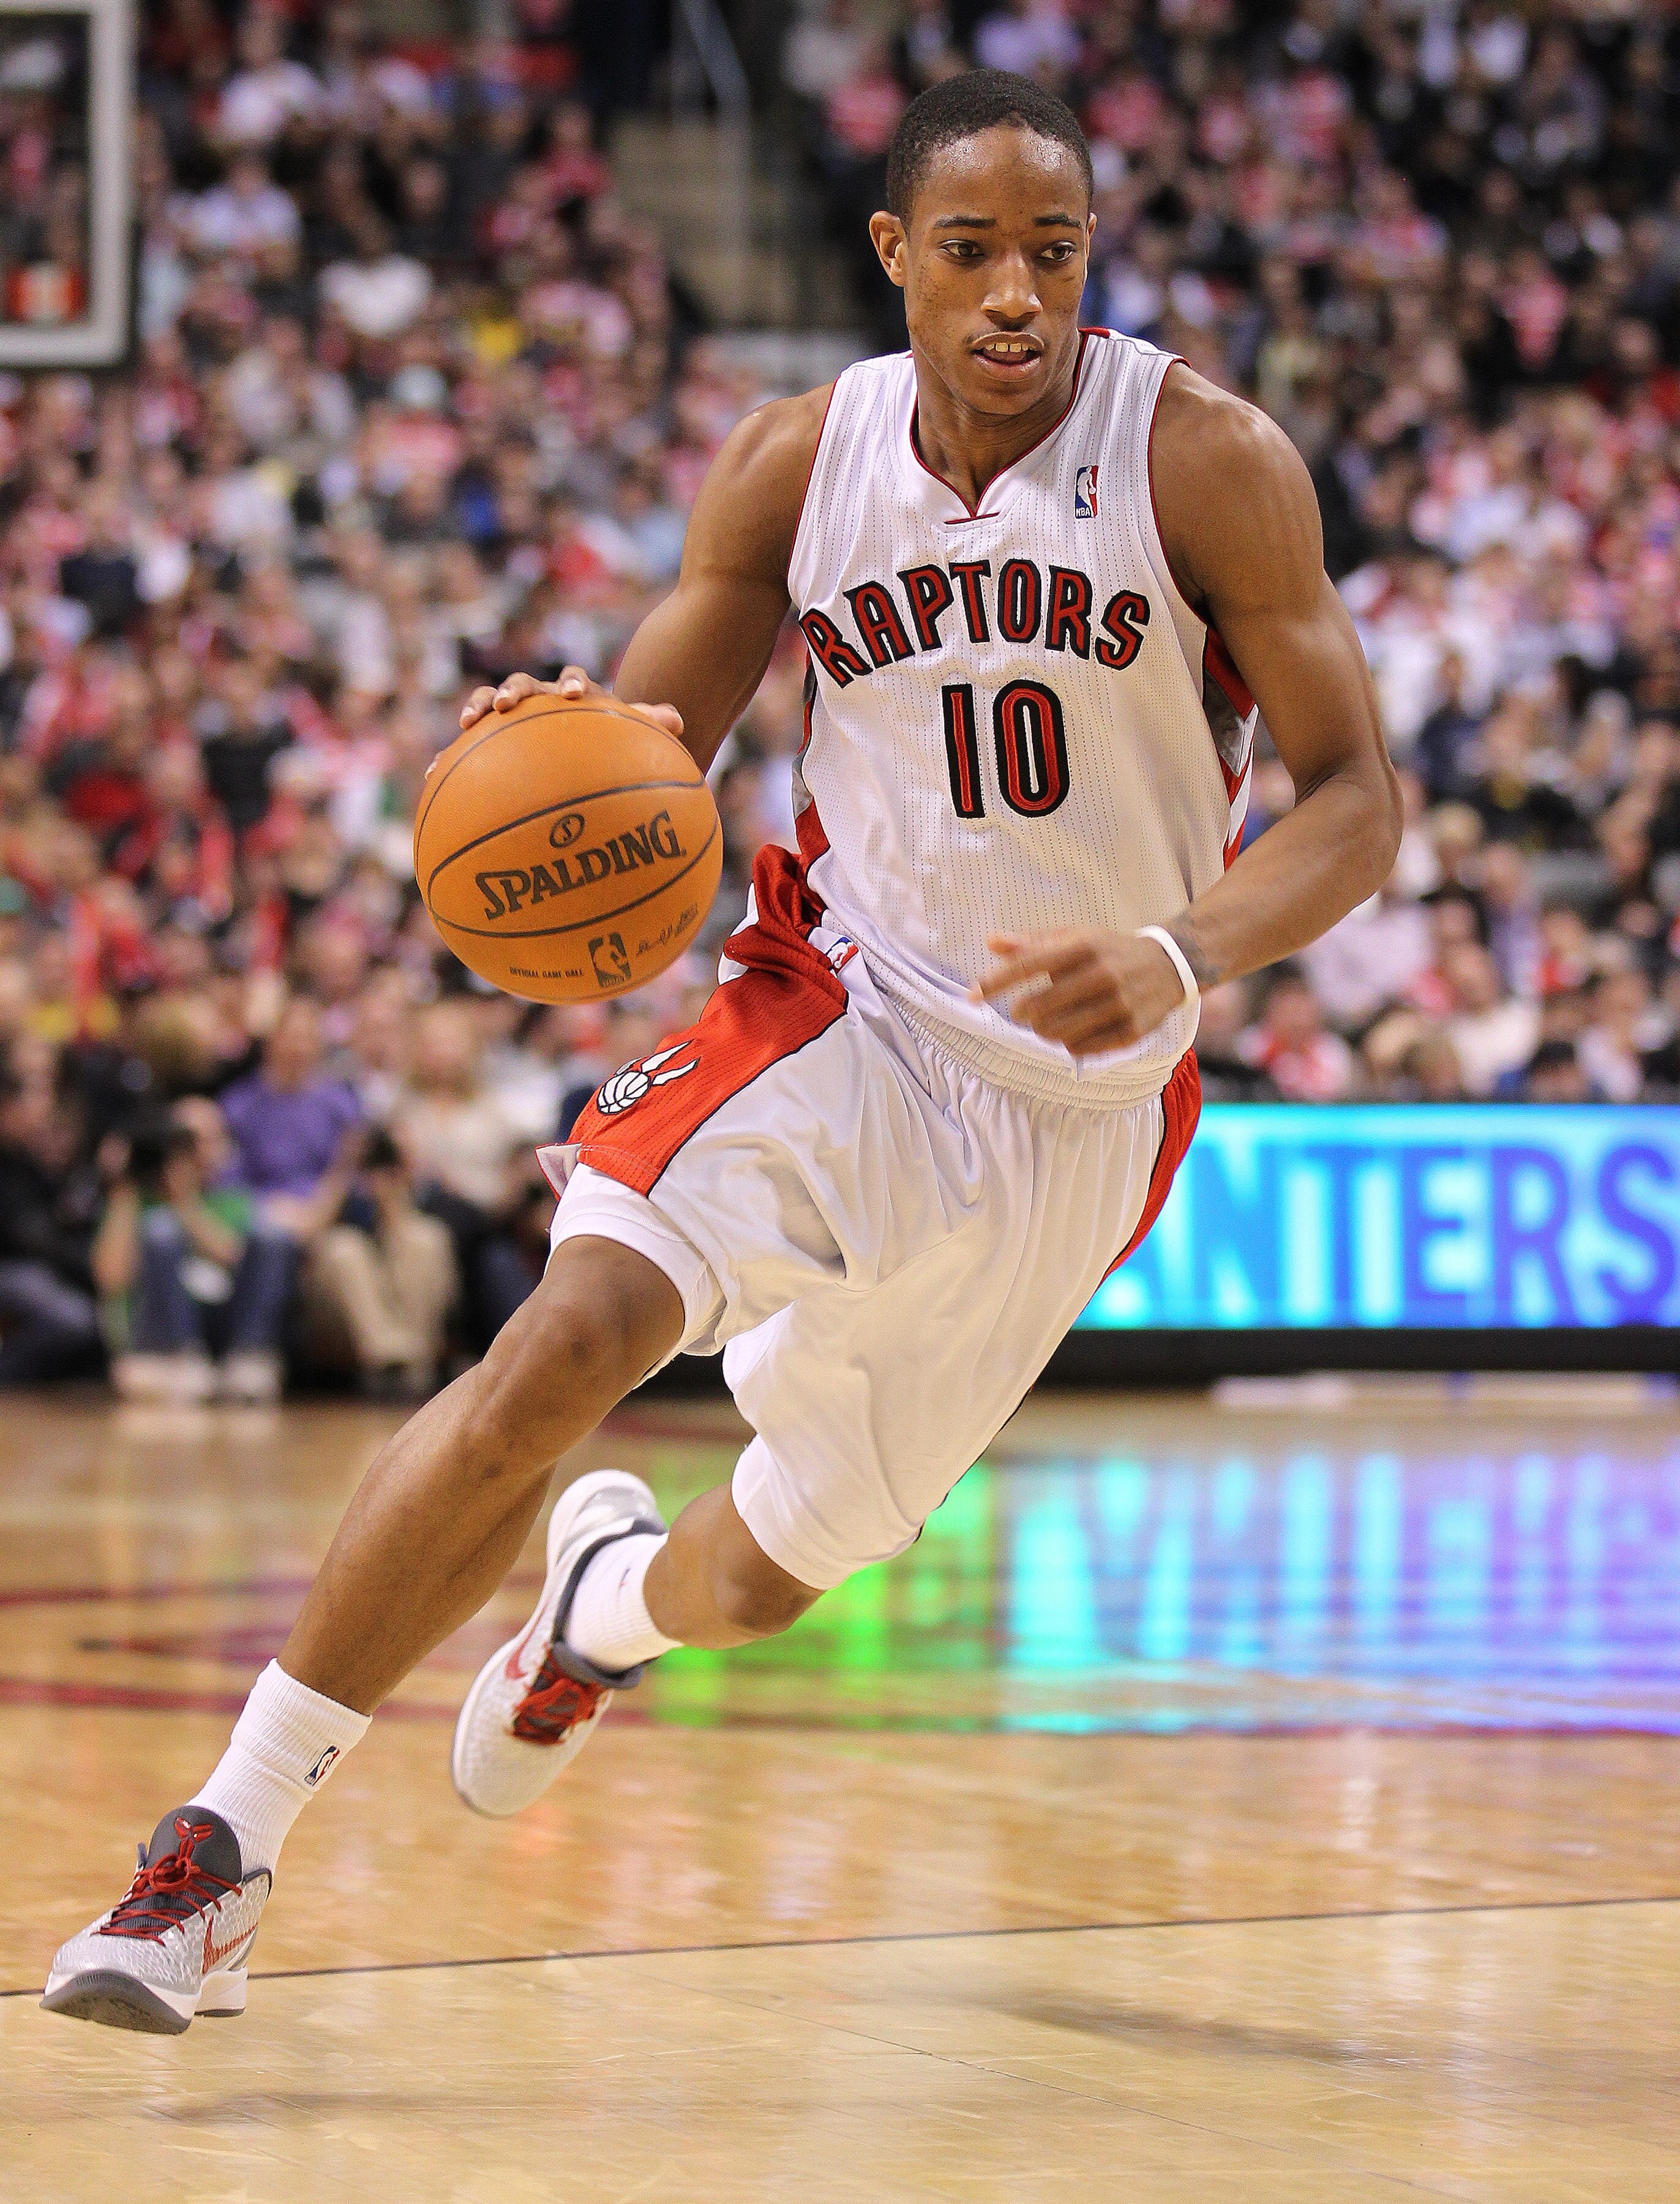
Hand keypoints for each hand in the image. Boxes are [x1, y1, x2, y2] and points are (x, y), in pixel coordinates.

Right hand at [457, 666, 684, 743]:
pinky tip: (430, 776)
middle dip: (514, 689)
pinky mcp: (490, 743)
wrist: (585, 756)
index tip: (571, 696)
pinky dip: (449, 759)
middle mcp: (542, 700)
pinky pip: (466, 748)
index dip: (570, 683)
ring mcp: (513, 718)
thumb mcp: (631, 741)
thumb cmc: (610, 748)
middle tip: (509, 703)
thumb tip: (677, 720)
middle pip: (524, 684)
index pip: (573, 680)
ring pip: (490, 705)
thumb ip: (648, 727)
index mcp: (575, 696)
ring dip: (478, 707)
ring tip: (467, 722)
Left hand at [971, 929, 1185, 1056]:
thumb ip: (1032, 942)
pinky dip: (1068, 1044)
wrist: (1168, 965)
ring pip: (1057, 1033)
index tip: (972, 995)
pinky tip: (1073, 1031)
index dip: (996, 982)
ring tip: (1049, 1021)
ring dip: (1044, 1031)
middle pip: (1038, 1008)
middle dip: (1022, 1013)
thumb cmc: (1109, 950)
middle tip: (1023, 1012)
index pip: (1028, 965)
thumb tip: (990, 942)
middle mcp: (1101, 974)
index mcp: (1083, 946)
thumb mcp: (1075, 937)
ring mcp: (1118, 1005)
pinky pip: (1081, 1049)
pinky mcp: (1131, 1030)